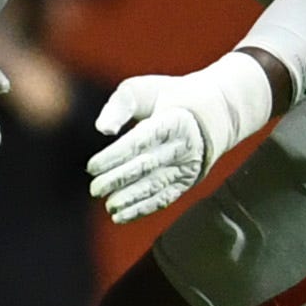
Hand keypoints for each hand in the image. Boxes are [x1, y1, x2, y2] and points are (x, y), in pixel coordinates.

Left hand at [85, 53, 273, 223]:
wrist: (213, 112)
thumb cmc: (167, 97)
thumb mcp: (143, 89)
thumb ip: (119, 106)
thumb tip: (102, 129)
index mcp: (173, 120)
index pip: (140, 141)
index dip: (115, 156)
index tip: (92, 166)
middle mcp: (183, 146)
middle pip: (147, 166)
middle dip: (119, 180)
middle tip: (94, 189)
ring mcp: (187, 166)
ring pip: (155, 186)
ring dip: (131, 199)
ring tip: (109, 206)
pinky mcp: (187, 181)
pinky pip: (164, 198)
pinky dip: (142, 209)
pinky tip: (121, 216)